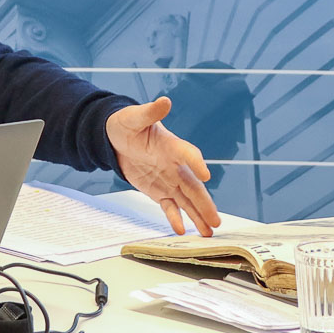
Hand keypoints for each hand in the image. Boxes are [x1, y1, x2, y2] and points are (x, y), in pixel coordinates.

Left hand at [107, 96, 220, 236]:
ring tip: (210, 231)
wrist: (117, 138)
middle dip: (205, 203)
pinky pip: (169, 206)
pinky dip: (175, 217)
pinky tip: (181, 230)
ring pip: (187, 200)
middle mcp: (175, 165)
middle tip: (216, 219)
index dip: (196, 163)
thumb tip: (164, 101)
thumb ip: (150, 112)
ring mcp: (168, 179)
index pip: (188, 154)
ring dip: (198, 215)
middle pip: (194, 186)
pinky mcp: (159, 190)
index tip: (206, 174)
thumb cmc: (128, 124)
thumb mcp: (135, 117)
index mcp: (172, 146)